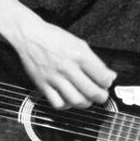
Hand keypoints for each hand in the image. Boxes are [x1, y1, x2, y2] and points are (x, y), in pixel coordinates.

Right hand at [0, 0, 115, 109]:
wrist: (29, 35)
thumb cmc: (55, 38)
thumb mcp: (80, 44)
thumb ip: (95, 61)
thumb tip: (110, 76)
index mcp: (80, 55)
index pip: (102, 77)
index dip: (108, 83)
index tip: (107, 83)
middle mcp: (68, 68)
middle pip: (92, 92)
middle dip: (101, 97)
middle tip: (102, 95)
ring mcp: (55, 78)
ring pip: (76, 101)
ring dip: (86, 103)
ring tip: (87, 98)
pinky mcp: (43, 85)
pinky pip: (58, 103)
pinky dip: (67, 105)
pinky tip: (69, 99)